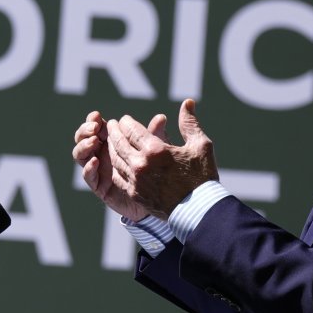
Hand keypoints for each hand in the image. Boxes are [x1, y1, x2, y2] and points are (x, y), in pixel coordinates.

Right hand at [73, 109, 167, 220]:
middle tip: (95, 128)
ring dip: (83, 146)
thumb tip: (161, 117)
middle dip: (85, 130)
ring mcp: (97, 169)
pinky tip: (95, 161)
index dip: (92, 120)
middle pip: (82, 138)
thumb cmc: (154, 169)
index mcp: (110, 140)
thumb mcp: (155, 150)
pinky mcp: (98, 185)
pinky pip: (87, 176)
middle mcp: (100, 153)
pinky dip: (88, 167)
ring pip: (80, 155)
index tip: (97, 116)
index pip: (95, 126)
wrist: (154, 198)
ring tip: (94, 142)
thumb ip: (154, 135)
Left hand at [105, 99, 218, 218]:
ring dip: (112, 148)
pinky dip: (115, 166)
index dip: (126, 123)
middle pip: (119, 143)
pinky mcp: (135, 194)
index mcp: (155, 150)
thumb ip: (189, 123)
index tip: (124, 119)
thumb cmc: (202, 176)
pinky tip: (117, 162)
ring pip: (116, 159)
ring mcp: (135, 181)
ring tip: (112, 141)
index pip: (131, 130)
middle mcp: (140, 164)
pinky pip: (118, 177)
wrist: (199, 211)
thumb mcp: (200, 145)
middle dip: (113, 132)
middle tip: (110, 125)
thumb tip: (188, 102)